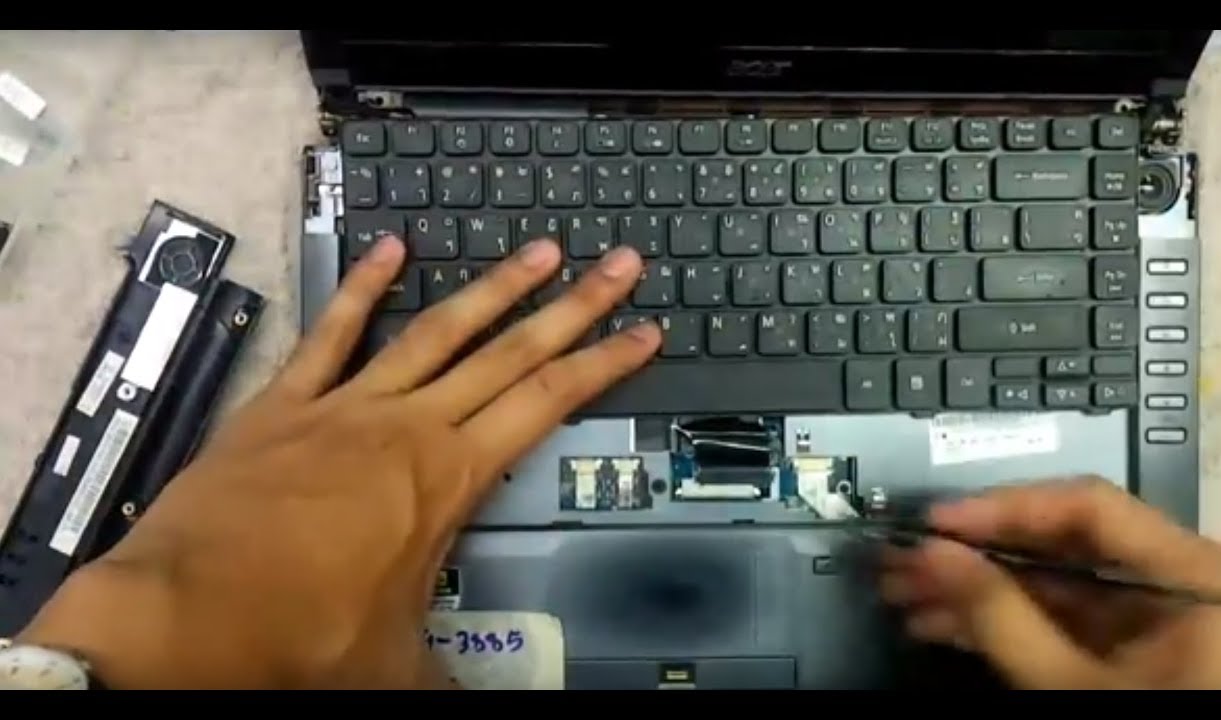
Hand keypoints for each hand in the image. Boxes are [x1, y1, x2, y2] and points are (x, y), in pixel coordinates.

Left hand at [17, 234, 659, 688]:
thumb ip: (446, 670)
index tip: (642, 332)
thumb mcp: (395, 663)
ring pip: (436, 330)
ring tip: (538, 250)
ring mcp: (346, 407)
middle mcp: (408, 427)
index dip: (603, 366)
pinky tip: (390, 248)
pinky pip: (331, 334)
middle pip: (510, 353)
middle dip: (573, 307)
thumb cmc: (300, 639)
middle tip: (617, 262)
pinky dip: (361, 288)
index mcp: (449, 479)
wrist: (186, 617)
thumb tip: (472, 697)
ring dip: (493, 288)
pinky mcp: (285, 405)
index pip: (547, 405)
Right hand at [879, 477, 1220, 688]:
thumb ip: (1000, 617)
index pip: (1090, 509)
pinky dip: (1012, 621)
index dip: (1003, 507)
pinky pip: (1073, 620)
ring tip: (906, 595)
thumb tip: (931, 553)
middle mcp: (1198, 587)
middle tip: (903, 559)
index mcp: (1209, 582)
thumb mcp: (1071, 687)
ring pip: (1062, 585)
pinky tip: (945, 624)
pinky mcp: (1146, 654)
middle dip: (977, 555)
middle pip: (1071, 545)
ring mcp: (1172, 623)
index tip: (935, 521)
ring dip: (981, 589)